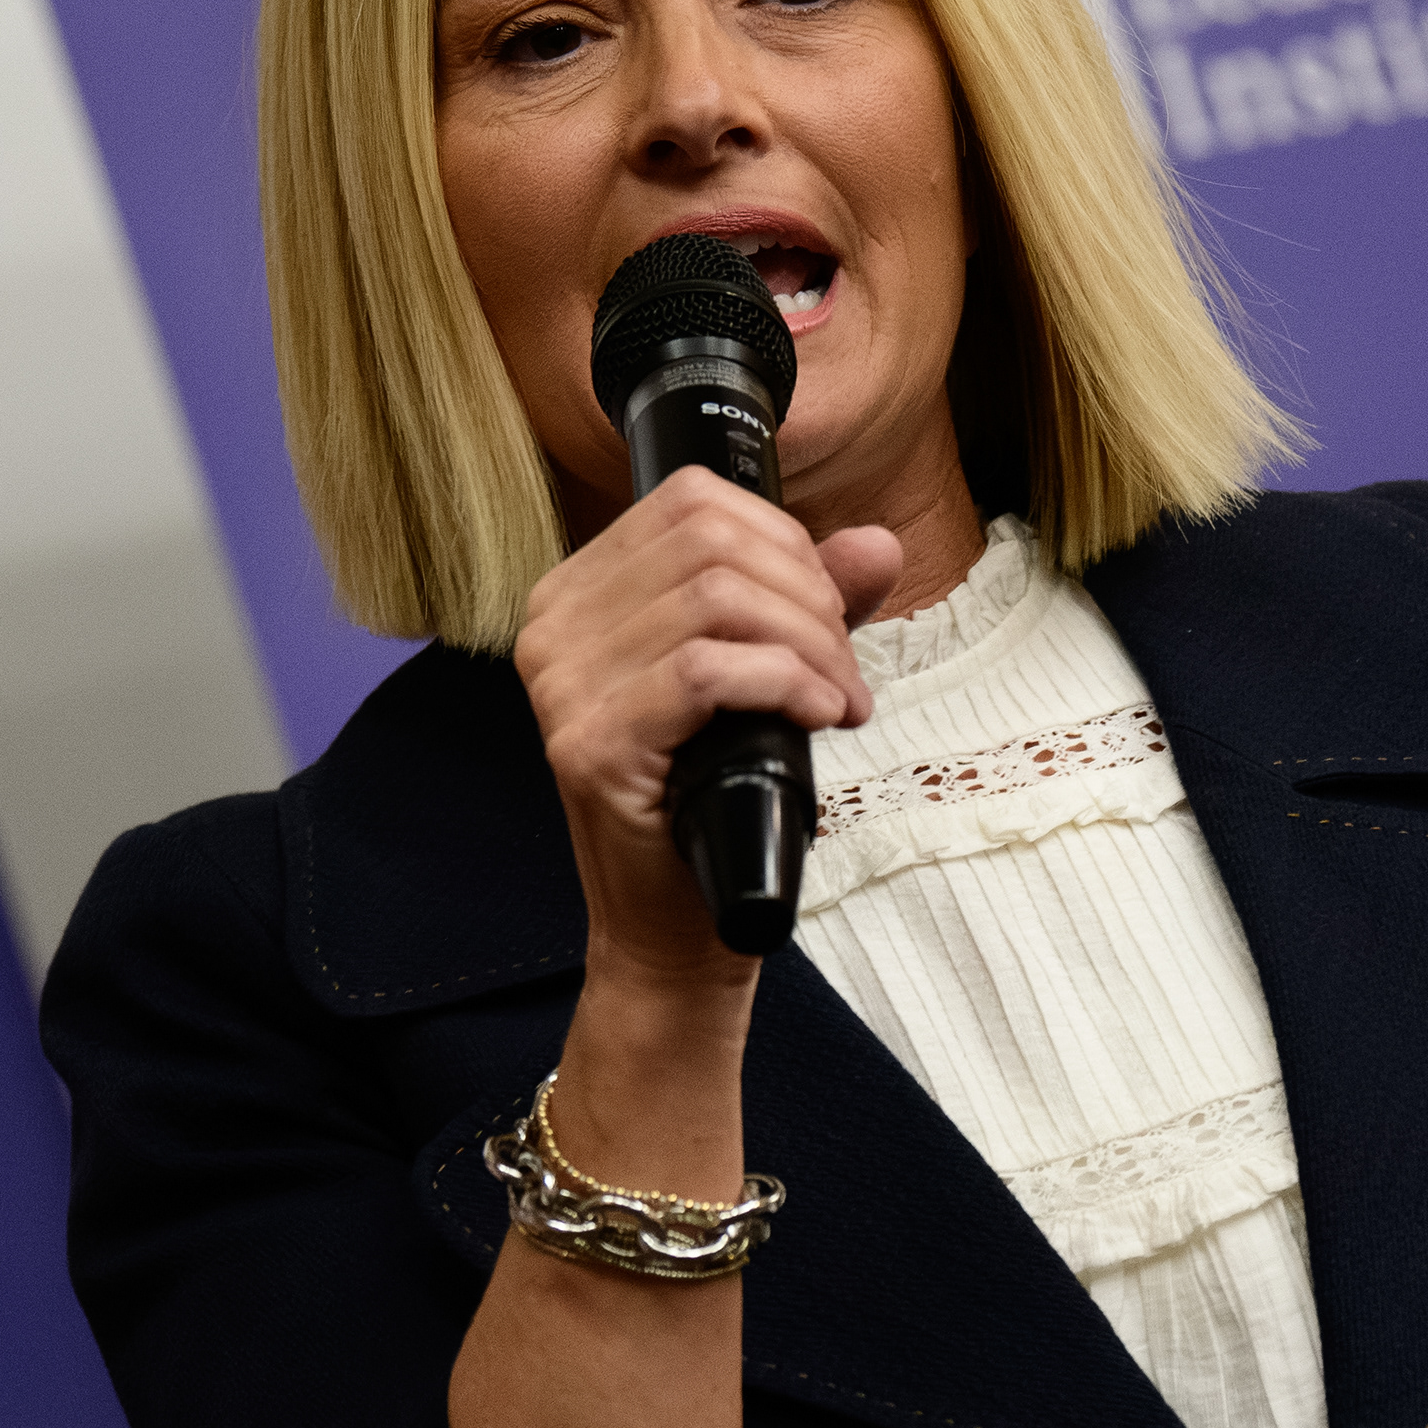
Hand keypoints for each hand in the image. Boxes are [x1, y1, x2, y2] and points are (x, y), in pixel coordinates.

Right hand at [514, 469, 903, 984]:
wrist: (671, 925)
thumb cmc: (709, 799)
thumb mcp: (764, 678)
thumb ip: (809, 602)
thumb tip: (876, 543)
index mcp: (578, 593)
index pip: (690, 502)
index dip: (783, 541)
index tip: (828, 612)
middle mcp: (552, 627)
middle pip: (708, 545)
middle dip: (806, 598)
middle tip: (841, 668)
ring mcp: (562, 686)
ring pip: (714, 601)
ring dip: (807, 646)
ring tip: (838, 700)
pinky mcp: (591, 744)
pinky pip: (704, 671)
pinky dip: (781, 682)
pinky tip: (816, 715)